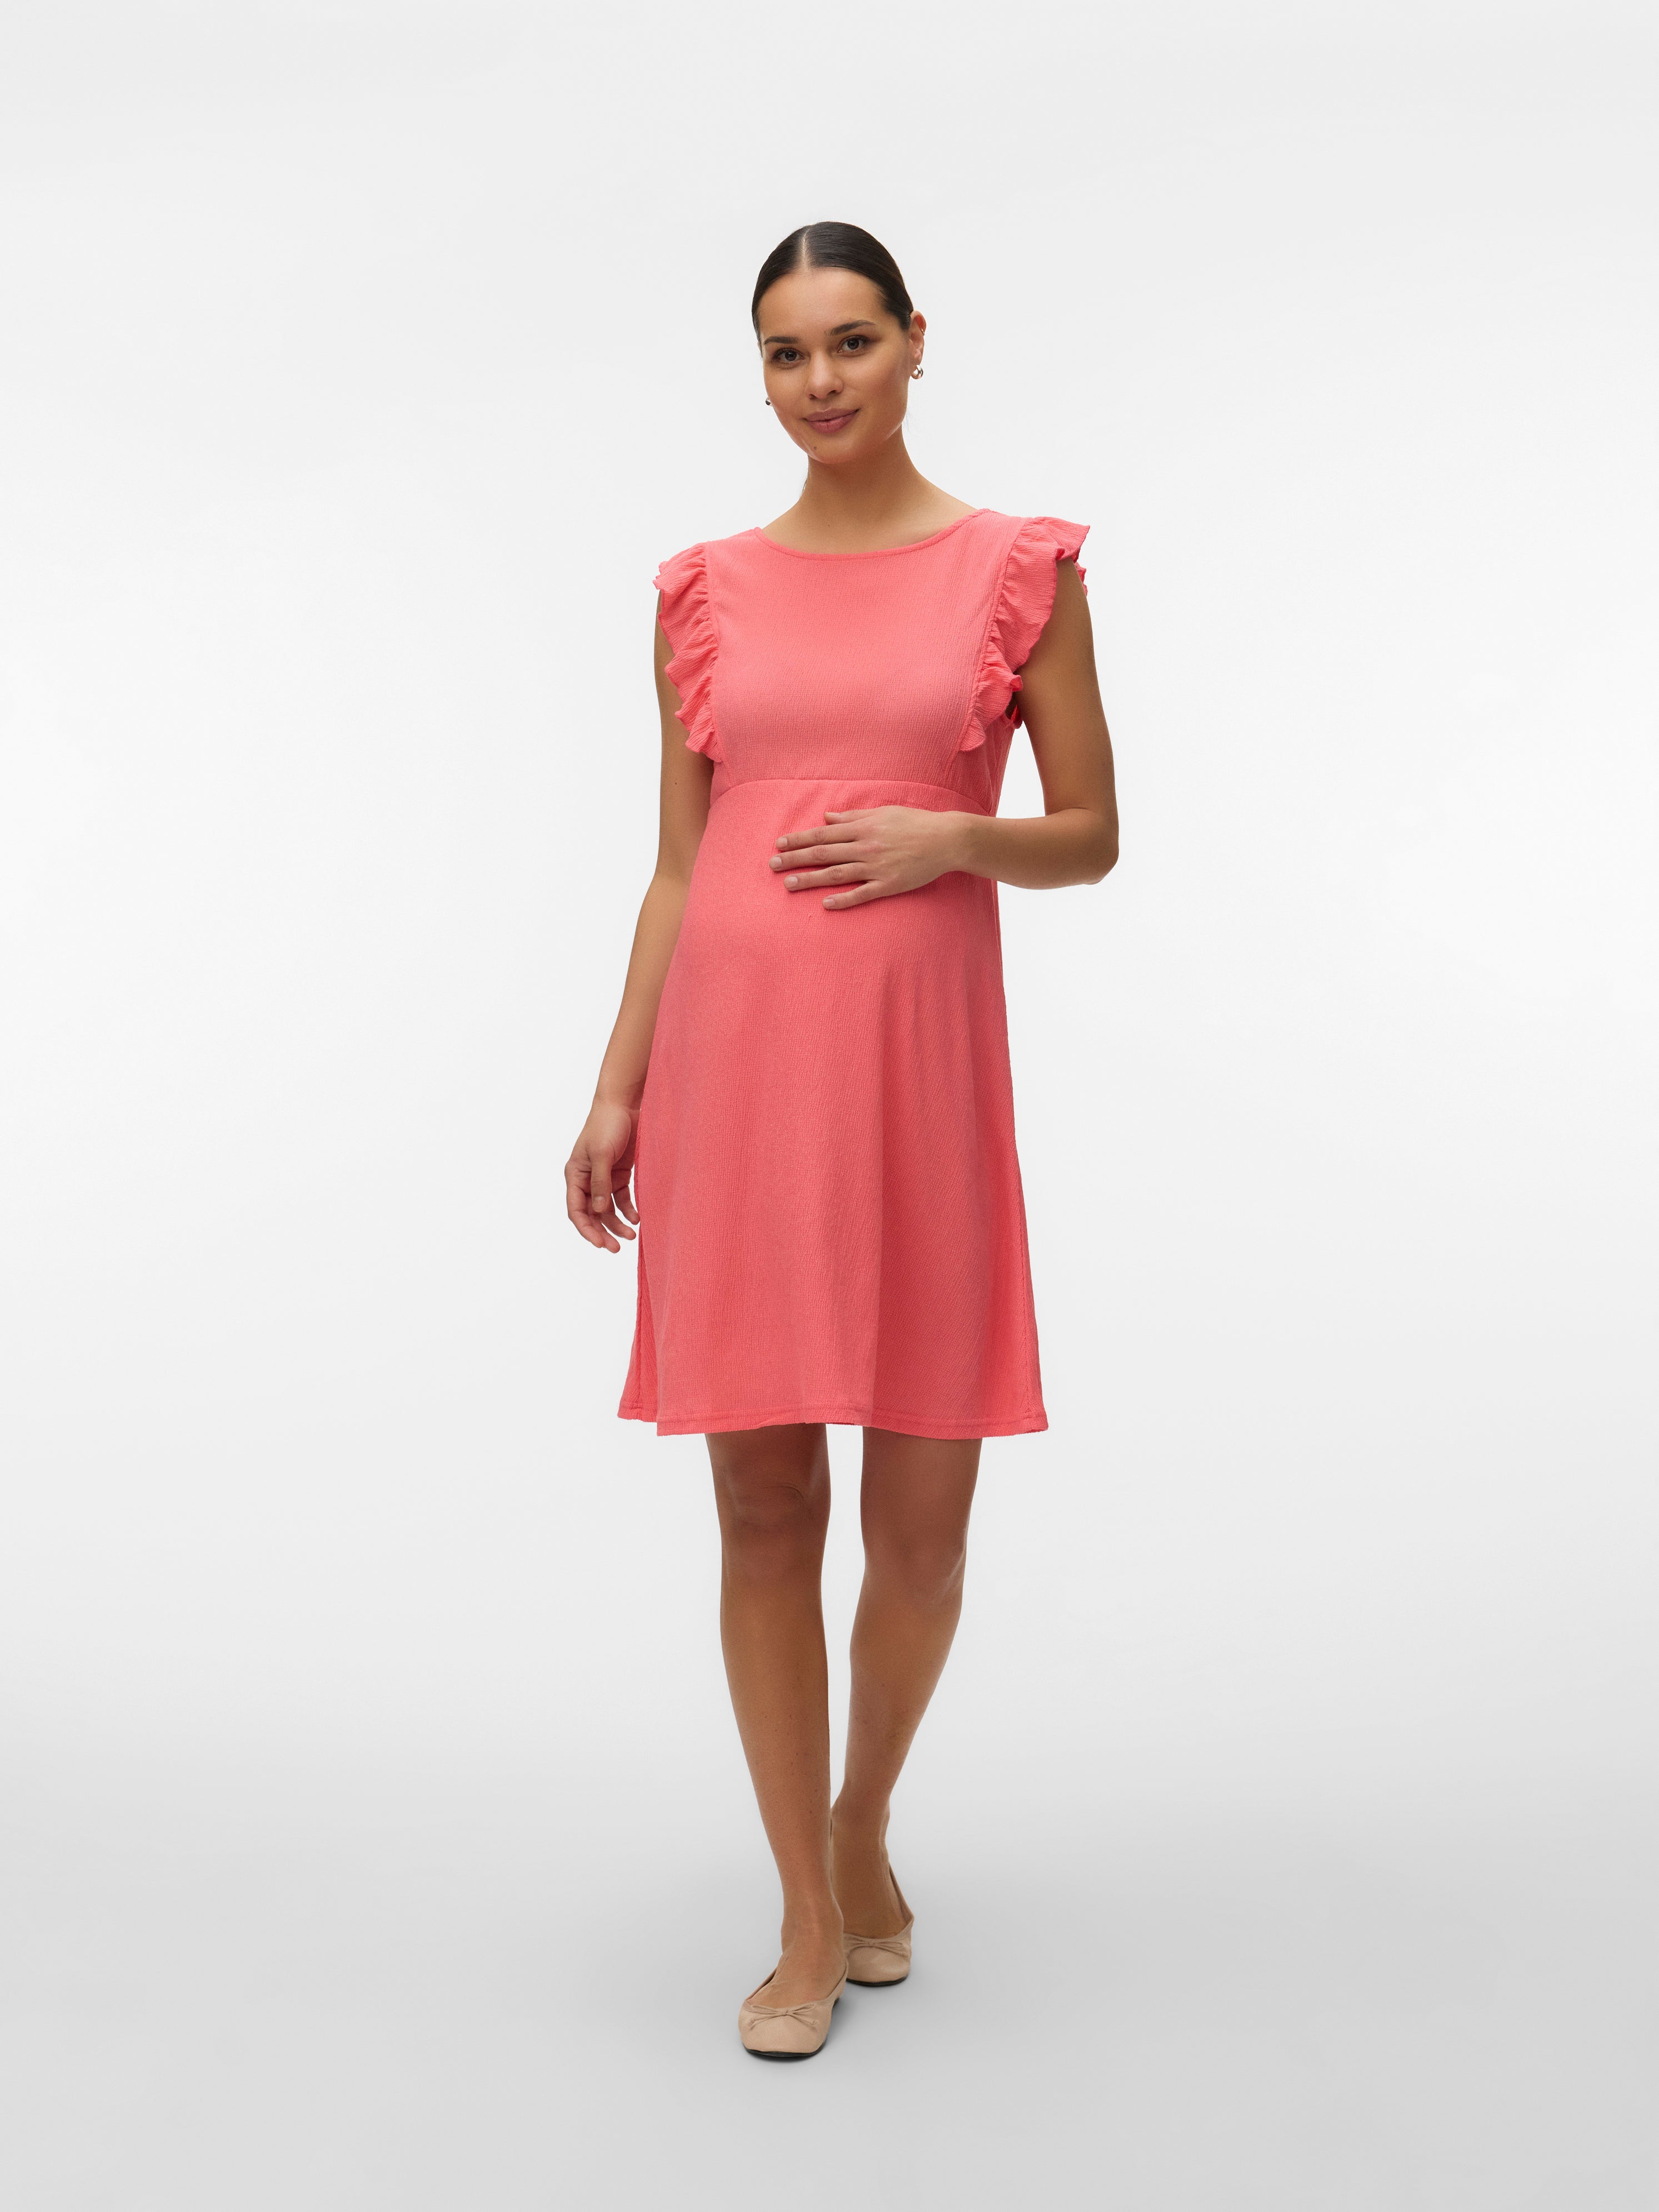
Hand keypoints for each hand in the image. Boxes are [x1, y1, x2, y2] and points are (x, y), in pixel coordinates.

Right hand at [565, 1099, 639, 1250]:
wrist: (626, 1103)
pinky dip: (628, 1210)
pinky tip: (636, 1218)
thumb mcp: (601, 1154)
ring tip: (631, 1236)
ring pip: (607, 1209)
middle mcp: (587, 1179)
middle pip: (591, 1214)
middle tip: (616, 1248)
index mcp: (575, 1174)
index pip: (576, 1209)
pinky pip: (621, 1198)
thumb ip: (600, 1183)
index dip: (586, 1229)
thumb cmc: (607, 1124)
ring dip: (617, 1224)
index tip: (600, 1244)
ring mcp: (604, 1177)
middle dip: (602, 1231)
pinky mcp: (620, 1174)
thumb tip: (598, 1211)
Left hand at [767, 806, 972, 908]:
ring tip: (788, 885)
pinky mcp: (889, 884)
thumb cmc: (914, 823)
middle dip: (795, 859)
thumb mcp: (883, 812)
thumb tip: (827, 818)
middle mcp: (865, 846)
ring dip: (810, 879)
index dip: (799, 839)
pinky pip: (862, 894)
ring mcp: (876, 867)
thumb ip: (853, 817)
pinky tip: (826, 904)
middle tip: (772, 866)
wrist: (946, 839)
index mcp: (863, 827)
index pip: (823, 834)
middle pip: (823, 853)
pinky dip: (843, 899)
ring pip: (836, 874)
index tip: (779, 844)